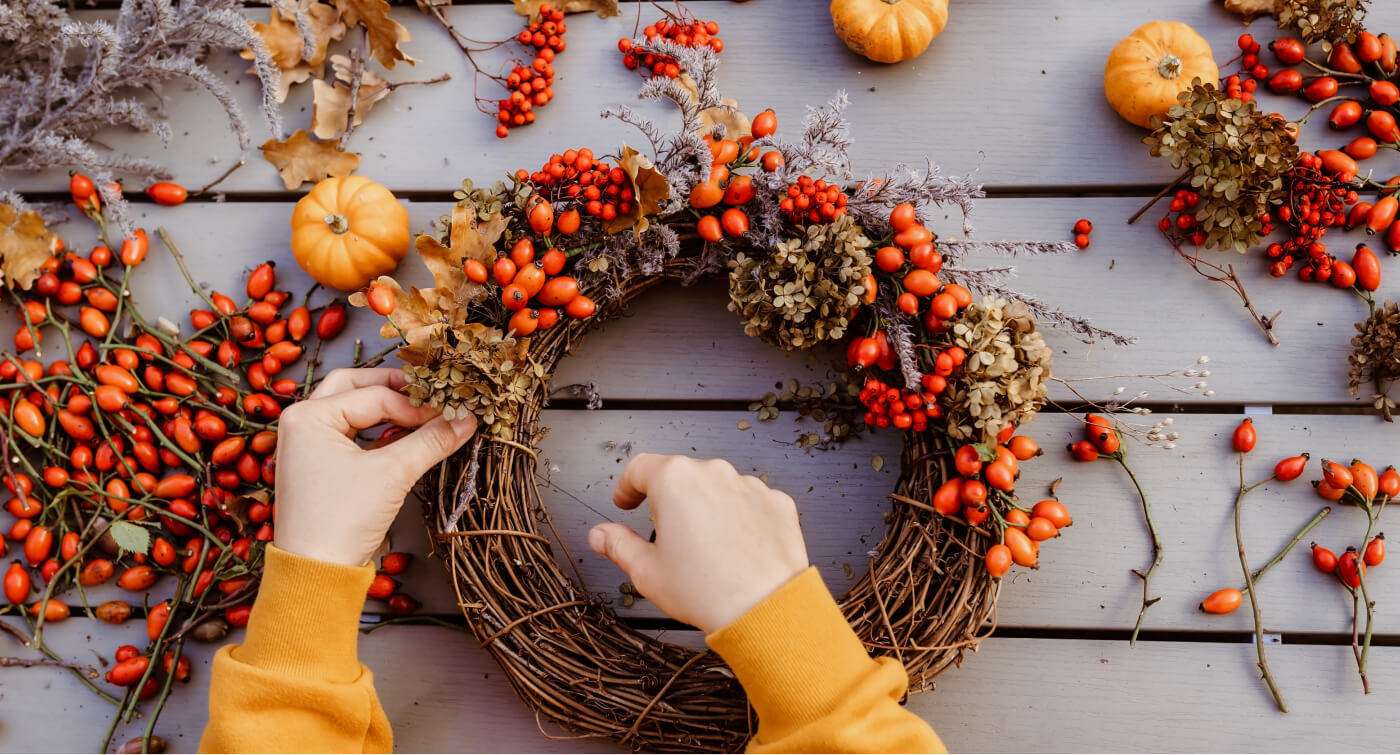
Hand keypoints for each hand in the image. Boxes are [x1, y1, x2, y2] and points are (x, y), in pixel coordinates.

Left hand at [272, 368, 476, 566]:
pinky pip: (353, 434)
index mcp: (309, 417)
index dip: (415, 404)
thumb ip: (432, 441)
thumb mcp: (392, 475)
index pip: (374, 396)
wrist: (315, 573)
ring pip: (353, 409)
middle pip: (355, 387)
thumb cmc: (341, 520)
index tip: (451, 414)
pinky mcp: (319, 465)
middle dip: (394, 388)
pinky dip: (379, 432)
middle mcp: (302, 423)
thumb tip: (468, 419)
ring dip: (386, 408)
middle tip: (429, 393)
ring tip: (421, 413)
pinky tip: (406, 438)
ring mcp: (308, 444)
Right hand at [588, 454, 808, 632]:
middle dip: (670, 501)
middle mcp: (713, 473)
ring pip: (717, 488)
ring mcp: (749, 485)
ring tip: (705, 548)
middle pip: (681, 476)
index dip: (627, 487)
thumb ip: (618, 545)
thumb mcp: (646, 571)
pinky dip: (739, 518)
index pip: (640, 468)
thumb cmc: (706, 590)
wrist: (765, 608)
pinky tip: (734, 549)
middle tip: (666, 535)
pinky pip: (749, 503)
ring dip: (706, 508)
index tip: (626, 502)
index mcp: (675, 480)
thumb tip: (600, 536)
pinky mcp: (777, 502)